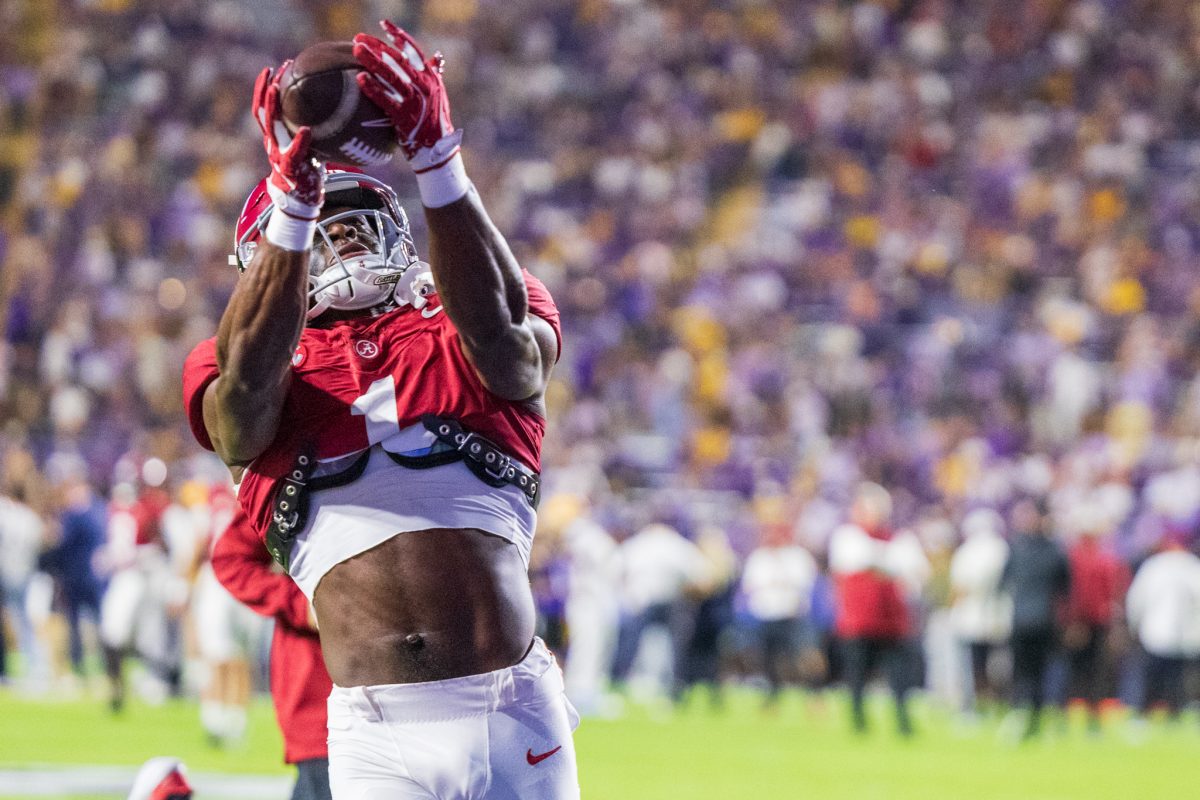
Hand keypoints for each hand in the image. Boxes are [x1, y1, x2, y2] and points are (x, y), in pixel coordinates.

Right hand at [252, 62, 324, 216]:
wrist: (301, 200)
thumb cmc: (308, 170)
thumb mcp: (310, 146)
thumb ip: (315, 130)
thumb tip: (338, 109)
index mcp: (275, 137)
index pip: (264, 108)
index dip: (263, 89)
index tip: (271, 69)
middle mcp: (272, 143)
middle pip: (262, 112)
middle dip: (265, 89)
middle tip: (273, 70)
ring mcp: (278, 154)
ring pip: (270, 126)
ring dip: (272, 105)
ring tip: (276, 88)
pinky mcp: (289, 168)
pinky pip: (293, 152)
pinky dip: (299, 140)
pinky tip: (307, 129)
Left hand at [353, 21, 461, 171]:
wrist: (438, 152)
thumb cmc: (435, 122)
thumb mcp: (439, 96)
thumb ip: (435, 75)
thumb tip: (437, 56)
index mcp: (432, 78)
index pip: (414, 51)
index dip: (398, 36)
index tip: (383, 24)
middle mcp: (425, 87)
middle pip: (399, 60)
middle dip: (378, 47)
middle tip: (359, 39)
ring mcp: (416, 102)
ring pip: (392, 76)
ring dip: (373, 61)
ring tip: (356, 51)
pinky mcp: (406, 118)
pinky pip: (387, 100)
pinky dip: (374, 88)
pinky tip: (360, 79)